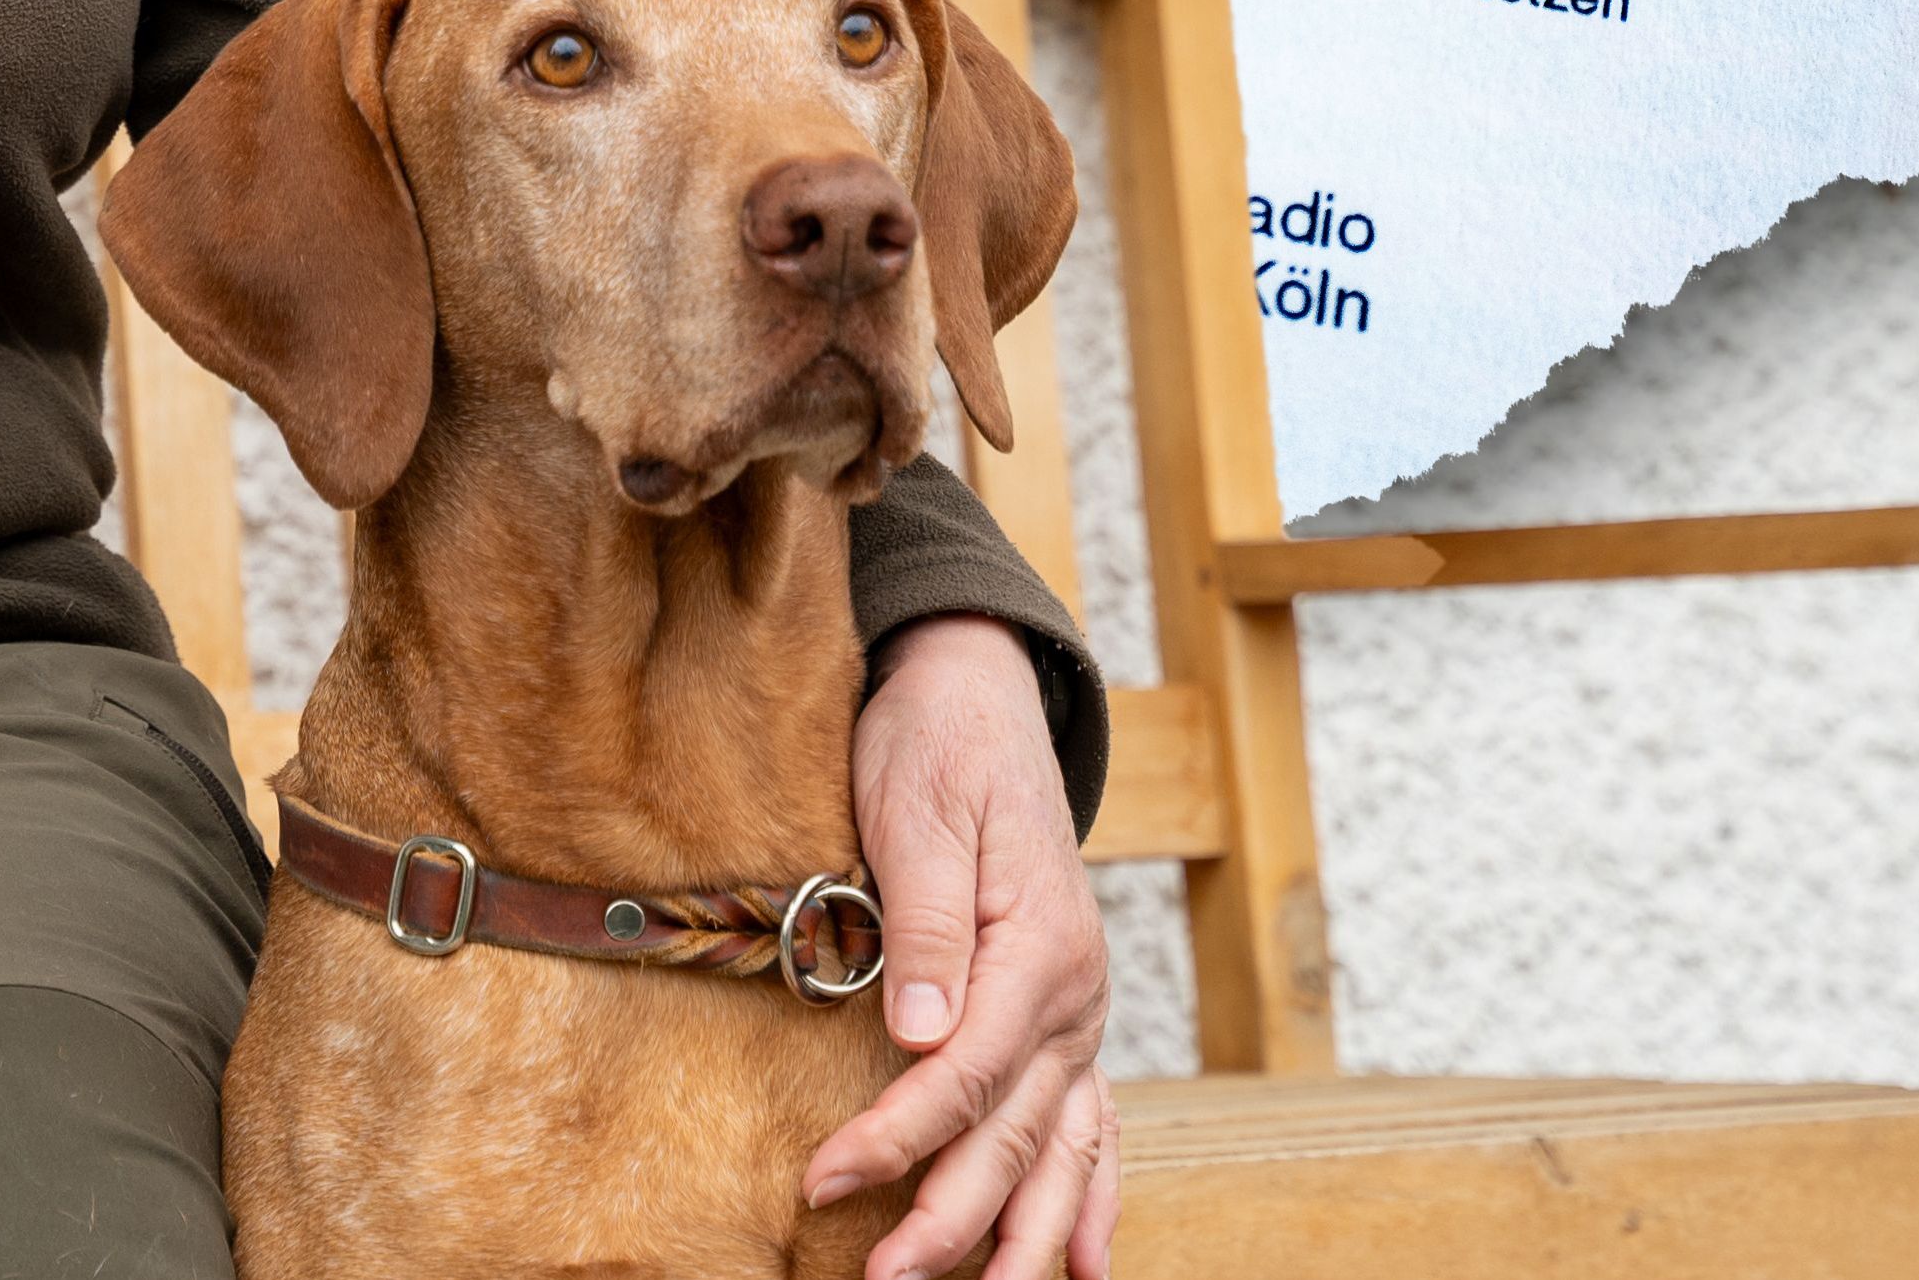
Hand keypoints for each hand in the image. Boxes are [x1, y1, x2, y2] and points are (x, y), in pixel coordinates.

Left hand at [811, 616, 1118, 1279]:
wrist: (978, 694)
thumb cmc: (933, 744)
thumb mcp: (916, 809)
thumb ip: (925, 924)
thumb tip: (917, 1034)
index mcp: (1037, 948)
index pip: (963, 1074)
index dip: (897, 1137)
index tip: (825, 1179)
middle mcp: (1075, 996)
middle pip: (1013, 1133)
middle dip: (952, 1218)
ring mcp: (1080, 1014)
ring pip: (1063, 1149)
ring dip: (1030, 1238)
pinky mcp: (1066, 1017)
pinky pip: (1092, 1124)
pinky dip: (1092, 1196)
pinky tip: (1090, 1266)